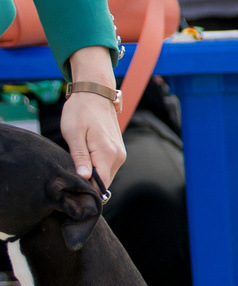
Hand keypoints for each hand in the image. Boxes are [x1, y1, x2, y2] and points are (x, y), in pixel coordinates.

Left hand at [58, 46, 124, 188]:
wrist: (95, 95)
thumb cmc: (80, 112)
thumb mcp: (73, 134)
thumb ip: (80, 157)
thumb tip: (84, 178)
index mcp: (107, 153)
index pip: (100, 185)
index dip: (86, 190)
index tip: (71, 188)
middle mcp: (118, 156)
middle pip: (104, 182)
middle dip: (88, 183)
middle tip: (69, 174)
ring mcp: (120, 153)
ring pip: (106, 175)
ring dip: (91, 174)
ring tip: (75, 163)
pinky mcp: (118, 151)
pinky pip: (107, 167)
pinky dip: (96, 167)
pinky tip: (84, 158)